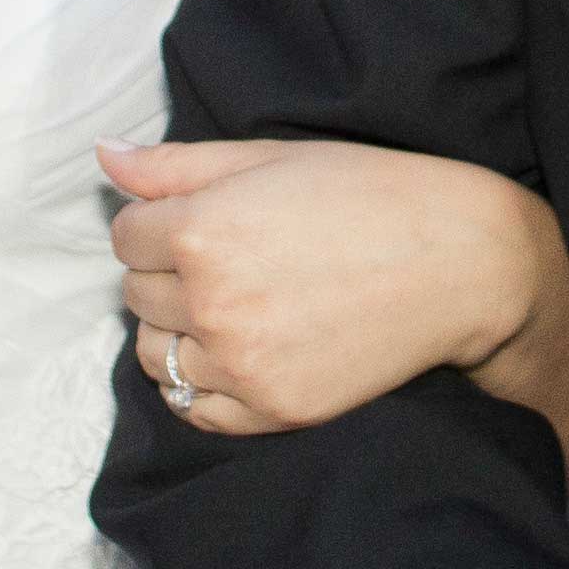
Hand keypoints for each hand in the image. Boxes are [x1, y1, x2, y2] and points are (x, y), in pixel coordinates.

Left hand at [108, 137, 568, 456]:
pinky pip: (196, 410)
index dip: (159, 223)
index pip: (126, 236)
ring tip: (232, 307)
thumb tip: (104, 157)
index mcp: (203, 228)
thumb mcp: (271, 158)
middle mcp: (212, 301)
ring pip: (157, 355)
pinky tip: (238, 353)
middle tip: (229, 258)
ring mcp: (243, 363)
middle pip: (137, 295)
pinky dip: (201, 385)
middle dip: (168, 273)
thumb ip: (176, 165)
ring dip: (177, 331)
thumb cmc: (369, 195)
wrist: (464, 263)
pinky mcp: (275, 410)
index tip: (204, 220)